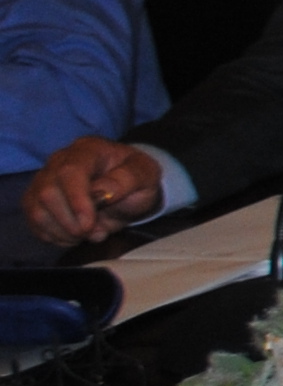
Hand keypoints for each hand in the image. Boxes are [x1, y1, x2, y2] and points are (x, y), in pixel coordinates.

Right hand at [22, 139, 163, 245]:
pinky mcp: (35, 200)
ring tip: (90, 233)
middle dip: (71, 222)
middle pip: (48, 194)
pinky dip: (55, 236)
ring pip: (37, 211)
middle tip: (97, 232)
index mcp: (88, 150)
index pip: (70, 172)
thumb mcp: (145, 176)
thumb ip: (127, 180)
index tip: (88, 224)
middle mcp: (59, 161)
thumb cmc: (136, 179)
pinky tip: (75, 234)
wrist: (128, 187)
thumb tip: (102, 192)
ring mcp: (43, 180)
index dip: (76, 200)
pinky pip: (35, 223)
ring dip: (63, 232)